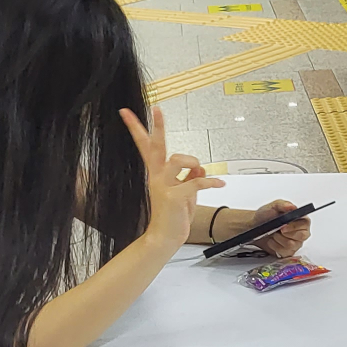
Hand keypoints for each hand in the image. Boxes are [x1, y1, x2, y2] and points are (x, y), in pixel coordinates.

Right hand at [120, 106, 222, 251]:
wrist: (165, 237)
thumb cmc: (173, 216)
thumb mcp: (186, 193)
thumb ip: (191, 178)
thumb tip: (201, 167)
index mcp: (157, 173)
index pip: (146, 146)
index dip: (138, 128)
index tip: (127, 111)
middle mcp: (157, 176)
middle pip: (156, 145)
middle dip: (157, 126)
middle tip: (157, 109)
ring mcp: (164, 186)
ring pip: (178, 159)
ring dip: (192, 161)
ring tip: (199, 170)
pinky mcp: (174, 197)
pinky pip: (196, 181)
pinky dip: (211, 181)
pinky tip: (220, 183)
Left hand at [244, 199, 310, 257]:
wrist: (255, 226)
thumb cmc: (266, 216)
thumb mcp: (273, 206)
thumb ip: (283, 205)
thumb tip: (291, 206)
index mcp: (300, 219)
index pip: (305, 223)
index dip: (295, 226)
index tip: (284, 226)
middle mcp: (300, 231)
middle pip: (301, 236)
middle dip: (287, 234)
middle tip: (277, 230)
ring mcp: (295, 243)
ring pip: (291, 245)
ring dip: (279, 239)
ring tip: (273, 234)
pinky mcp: (288, 251)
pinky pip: (285, 252)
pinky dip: (275, 247)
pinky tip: (271, 241)